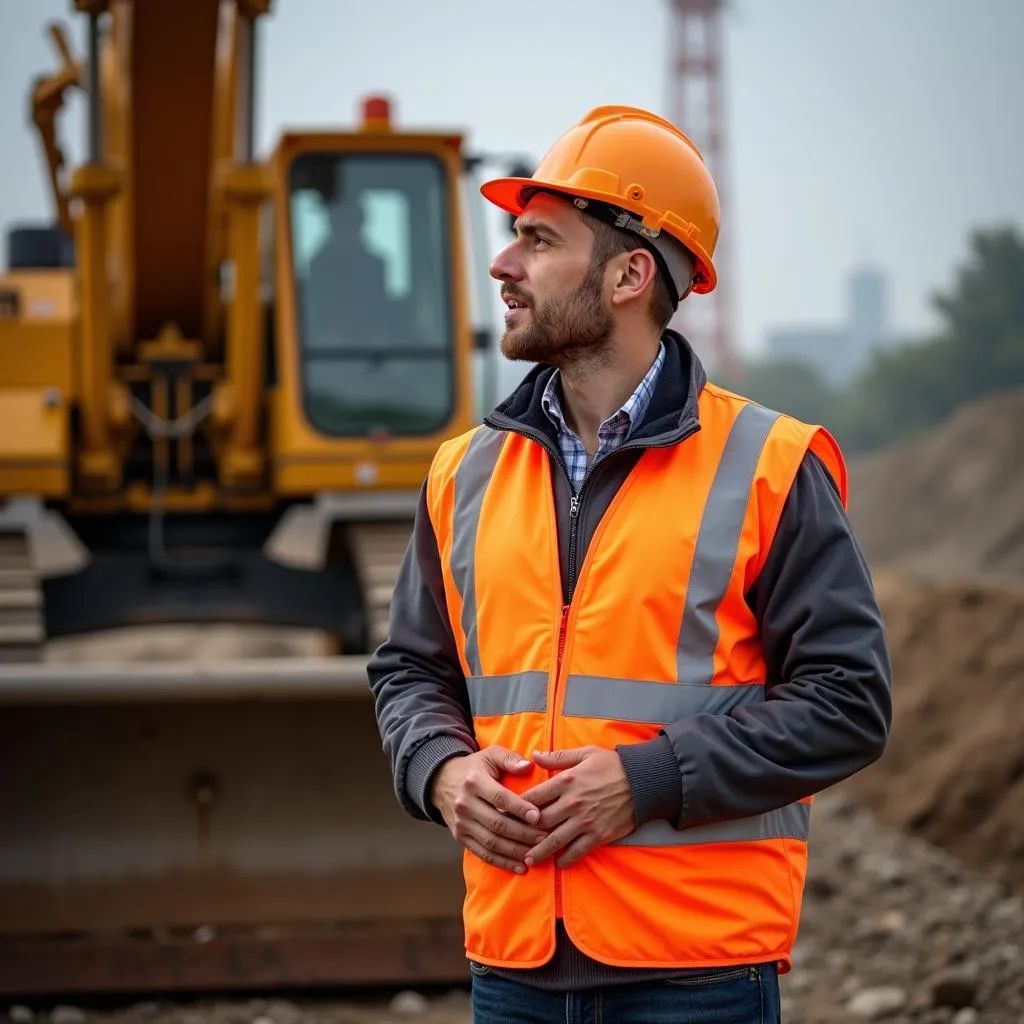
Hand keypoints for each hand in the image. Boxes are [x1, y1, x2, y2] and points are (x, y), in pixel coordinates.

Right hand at [429, 746, 545, 873]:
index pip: (500, 799)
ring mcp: (461, 823)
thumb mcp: (490, 755)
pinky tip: (520, 866)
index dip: (520, 809)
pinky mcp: (460, 837)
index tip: (538, 816)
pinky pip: (483, 854)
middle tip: (544, 837)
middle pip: (497, 824)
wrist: (441, 781)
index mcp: (474, 782)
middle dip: (523, 833)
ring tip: (536, 853)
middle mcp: (465, 804)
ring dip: (515, 851)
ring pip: (491, 842)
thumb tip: (527, 766)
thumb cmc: (474, 768)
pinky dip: (502, 862)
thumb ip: (509, 759)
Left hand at [520, 746, 635, 867]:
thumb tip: (533, 755)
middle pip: (541, 822)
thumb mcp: (585, 753)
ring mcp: (585, 821)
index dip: (518, 807)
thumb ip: (558, 757)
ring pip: (556, 840)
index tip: (507, 814)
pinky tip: (559, 863)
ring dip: (540, 851)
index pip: (534, 797)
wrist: (643, 781)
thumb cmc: (612, 765)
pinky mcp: (599, 835)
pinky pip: (578, 850)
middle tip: (513, 841)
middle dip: (525, 833)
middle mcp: (572, 802)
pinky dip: (567, 859)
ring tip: (528, 860)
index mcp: (566, 780)